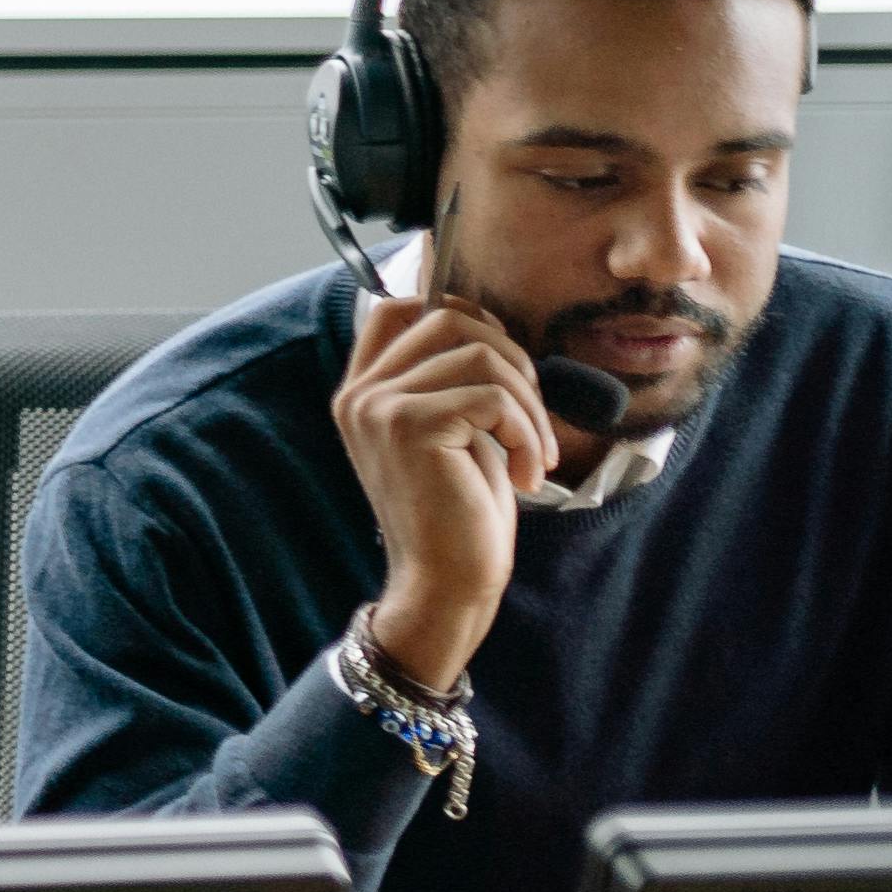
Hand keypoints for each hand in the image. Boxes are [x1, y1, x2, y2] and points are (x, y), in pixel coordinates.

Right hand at [335, 291, 552, 688]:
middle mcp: (358, 395)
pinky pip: (492, 396)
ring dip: (527, 401)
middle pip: (446, 317)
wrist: (445, 583)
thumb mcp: (448, 434)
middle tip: (528, 414)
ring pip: (478, 353)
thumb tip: (485, 325)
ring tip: (533, 450)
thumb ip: (447, 381)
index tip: (500, 364)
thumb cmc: (458, 514)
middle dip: (510, 356)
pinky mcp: (410, 427)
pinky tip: (527, 471)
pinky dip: (526, 431)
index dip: (459, 313)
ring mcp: (377, 408)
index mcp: (361, 393)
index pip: (396, 307)